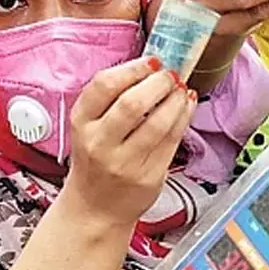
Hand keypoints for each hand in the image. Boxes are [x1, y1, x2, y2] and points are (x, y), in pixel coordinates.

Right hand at [61, 57, 197, 228]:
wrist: (95, 208)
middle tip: (170, 75)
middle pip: (132, 104)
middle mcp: (100, 143)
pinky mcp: (148, 177)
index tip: (151, 61)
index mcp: (81, 123)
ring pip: (157, 124)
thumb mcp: (88, 126)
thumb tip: (151, 67)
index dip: (132, 69)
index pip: (104, 86)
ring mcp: (124, 163)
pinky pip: (172, 141)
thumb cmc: (94, 161)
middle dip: (158, 83)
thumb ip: (111, 98)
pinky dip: (184, 118)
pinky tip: (186, 106)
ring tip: (181, 89)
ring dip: (176, 100)